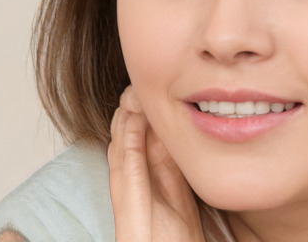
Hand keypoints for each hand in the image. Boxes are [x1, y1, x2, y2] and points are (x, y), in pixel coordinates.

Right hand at [108, 86, 204, 241]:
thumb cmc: (176, 231)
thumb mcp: (180, 184)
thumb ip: (177, 157)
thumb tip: (186, 126)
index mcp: (147, 169)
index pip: (141, 128)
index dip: (145, 105)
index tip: (156, 83)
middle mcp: (133, 172)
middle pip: (127, 128)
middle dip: (133, 103)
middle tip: (143, 80)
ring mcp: (127, 184)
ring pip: (121, 138)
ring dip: (126, 112)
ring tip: (135, 88)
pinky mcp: (125, 197)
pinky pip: (124, 160)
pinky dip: (127, 136)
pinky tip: (133, 116)